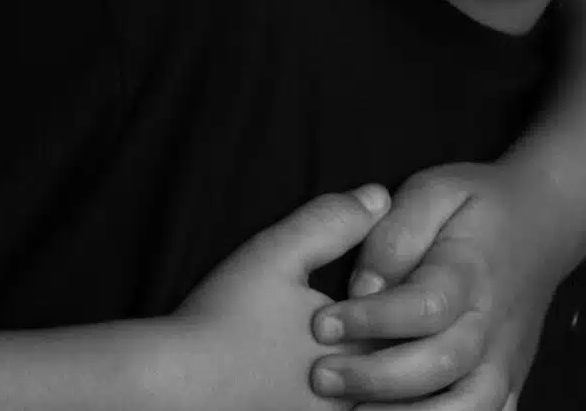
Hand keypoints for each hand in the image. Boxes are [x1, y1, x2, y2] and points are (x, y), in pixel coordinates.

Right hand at [170, 184, 391, 410]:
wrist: (171, 386)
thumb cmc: (222, 318)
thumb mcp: (276, 255)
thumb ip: (332, 222)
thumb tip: (381, 196)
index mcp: (357, 346)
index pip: (414, 325)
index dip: (412, 303)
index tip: (401, 287)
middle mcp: (353, 395)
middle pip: (405, 373)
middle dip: (404, 350)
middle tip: (398, 331)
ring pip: (381, 406)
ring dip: (380, 386)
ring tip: (361, 363)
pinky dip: (346, 403)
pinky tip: (317, 388)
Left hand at [308, 163, 569, 409]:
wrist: (546, 222)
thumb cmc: (477, 204)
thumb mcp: (434, 191)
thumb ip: (396, 235)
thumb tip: (363, 286)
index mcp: (470, 271)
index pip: (423, 305)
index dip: (371, 320)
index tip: (321, 324)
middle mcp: (492, 322)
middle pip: (441, 364)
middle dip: (376, 377)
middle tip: (321, 376)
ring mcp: (505, 357)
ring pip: (471, 406)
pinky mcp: (510, 380)